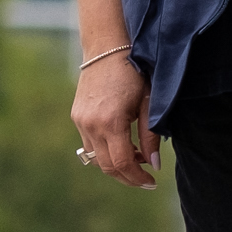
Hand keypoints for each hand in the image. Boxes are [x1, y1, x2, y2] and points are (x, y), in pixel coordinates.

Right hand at [74, 50, 157, 188]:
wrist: (106, 48)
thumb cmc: (133, 73)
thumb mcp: (149, 103)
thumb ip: (151, 136)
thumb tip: (154, 164)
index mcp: (111, 122)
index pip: (122, 163)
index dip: (137, 178)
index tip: (152, 182)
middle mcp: (91, 125)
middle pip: (107, 167)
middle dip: (127, 177)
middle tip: (145, 178)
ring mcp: (80, 122)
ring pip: (96, 159)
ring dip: (116, 164)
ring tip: (137, 157)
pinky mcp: (77, 117)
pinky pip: (90, 145)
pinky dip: (106, 151)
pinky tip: (122, 143)